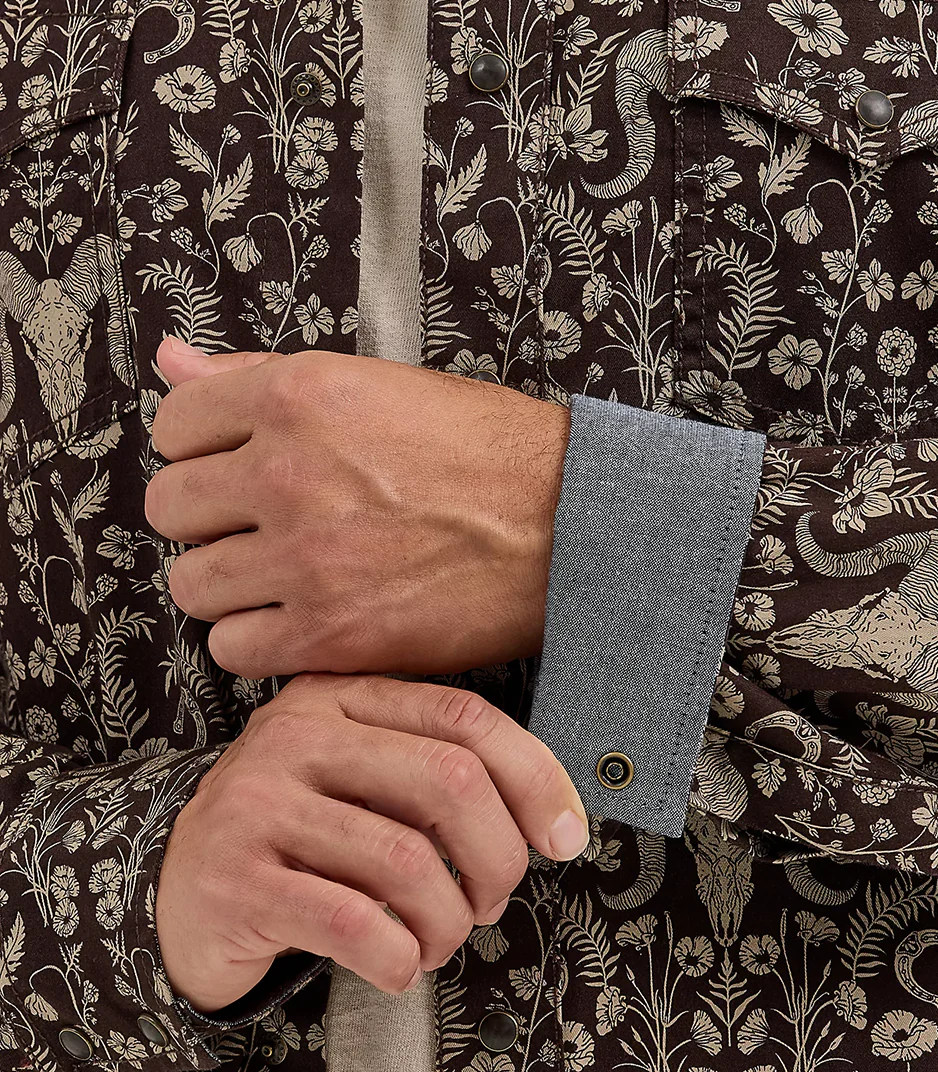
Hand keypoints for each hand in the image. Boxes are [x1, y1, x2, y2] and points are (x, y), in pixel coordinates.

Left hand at [144, 338, 570, 679]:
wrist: (569, 526)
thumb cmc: (488, 452)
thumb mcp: (378, 385)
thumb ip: (260, 374)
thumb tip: (169, 359)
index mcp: (298, 396)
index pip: (173, 426)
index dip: (205, 451)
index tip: (239, 469)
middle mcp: (286, 473)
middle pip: (170, 508)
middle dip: (211, 518)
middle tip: (267, 526)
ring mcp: (304, 559)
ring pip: (192, 585)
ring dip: (231, 583)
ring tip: (286, 577)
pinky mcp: (328, 634)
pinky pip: (231, 648)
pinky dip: (258, 640)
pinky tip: (303, 620)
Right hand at [156, 672, 589, 1012]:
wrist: (179, 884)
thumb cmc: (300, 832)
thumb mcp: (361, 775)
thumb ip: (438, 772)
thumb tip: (552, 816)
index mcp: (342, 697)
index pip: (464, 718)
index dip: (533, 776)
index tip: (565, 834)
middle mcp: (298, 736)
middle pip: (450, 781)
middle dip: (498, 857)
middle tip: (492, 899)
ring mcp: (259, 803)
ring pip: (408, 860)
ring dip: (448, 921)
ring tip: (439, 939)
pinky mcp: (236, 878)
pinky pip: (353, 922)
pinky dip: (399, 958)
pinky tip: (399, 963)